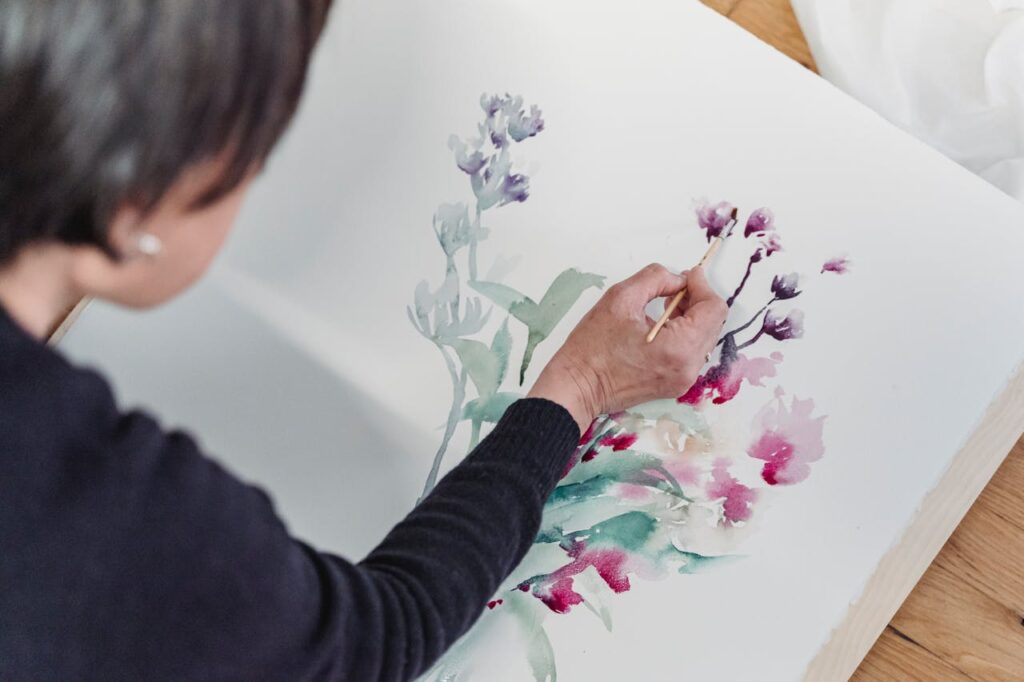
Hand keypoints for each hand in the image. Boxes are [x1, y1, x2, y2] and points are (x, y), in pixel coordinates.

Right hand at [528, 263, 727, 431]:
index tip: (686, 276)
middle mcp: (687, 368)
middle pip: (713, 324)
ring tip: (665, 307)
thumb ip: (656, 279)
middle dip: (698, 301)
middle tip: (675, 288)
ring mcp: (683, 380)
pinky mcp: (674, 385)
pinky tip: (663, 326)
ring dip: (692, 317)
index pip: (713, 310)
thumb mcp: (620, 298)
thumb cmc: (592, 346)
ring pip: (704, 338)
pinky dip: (685, 335)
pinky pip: (692, 353)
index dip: (702, 286)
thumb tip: (678, 280)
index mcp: (679, 347)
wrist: (577, 386)